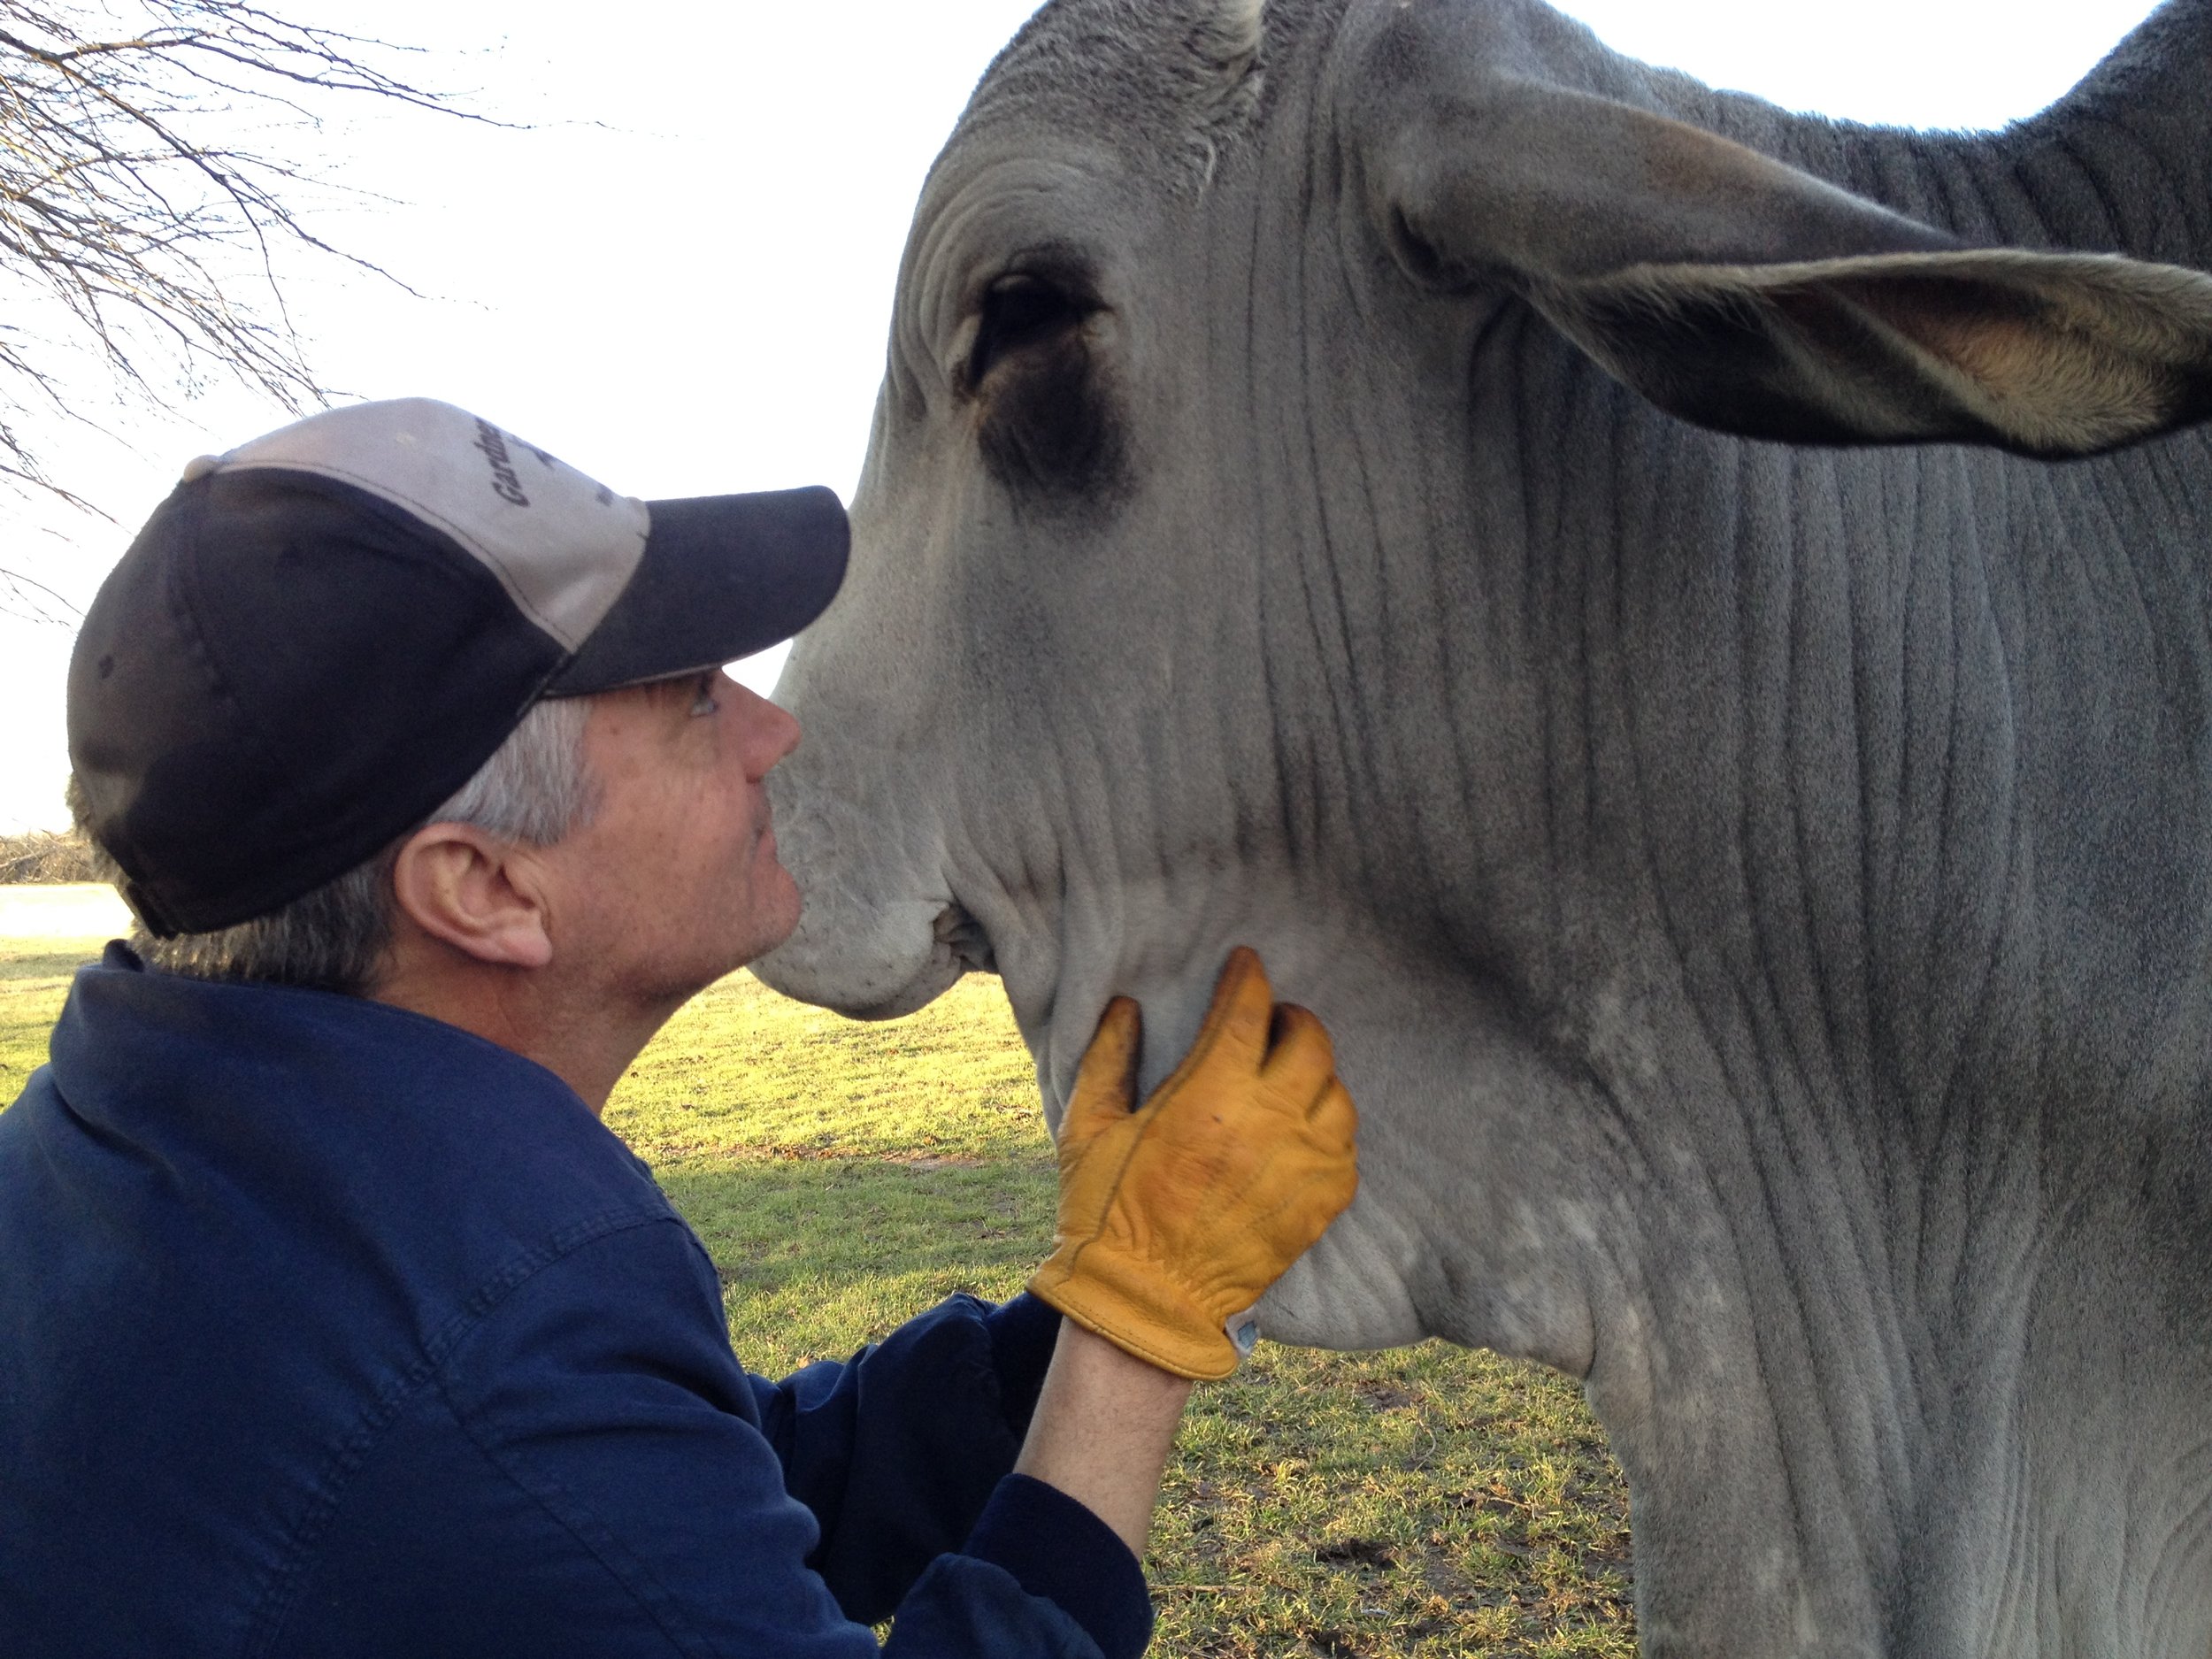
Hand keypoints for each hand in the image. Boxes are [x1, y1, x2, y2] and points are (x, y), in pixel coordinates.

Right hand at [1028, 948, 1359, 1379]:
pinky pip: (1346, 1147)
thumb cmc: (1107, 1215)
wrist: (1147, 1304)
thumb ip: (1108, 1059)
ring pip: (1337, 1092)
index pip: (1247, 1009)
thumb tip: (1128, 1008)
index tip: (1245, 964)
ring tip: (1288, 1078)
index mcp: (1208, 1097)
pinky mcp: (1320, 1206)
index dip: (1248, 977)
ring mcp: (1303, 1167)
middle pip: (1309, 1041)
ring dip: (1315, 1075)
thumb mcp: (1087, 1129)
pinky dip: (1329, 1129)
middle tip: (1270, 1023)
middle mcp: (1268, 1124)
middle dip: (1291, 1020)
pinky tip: (1302, 1131)